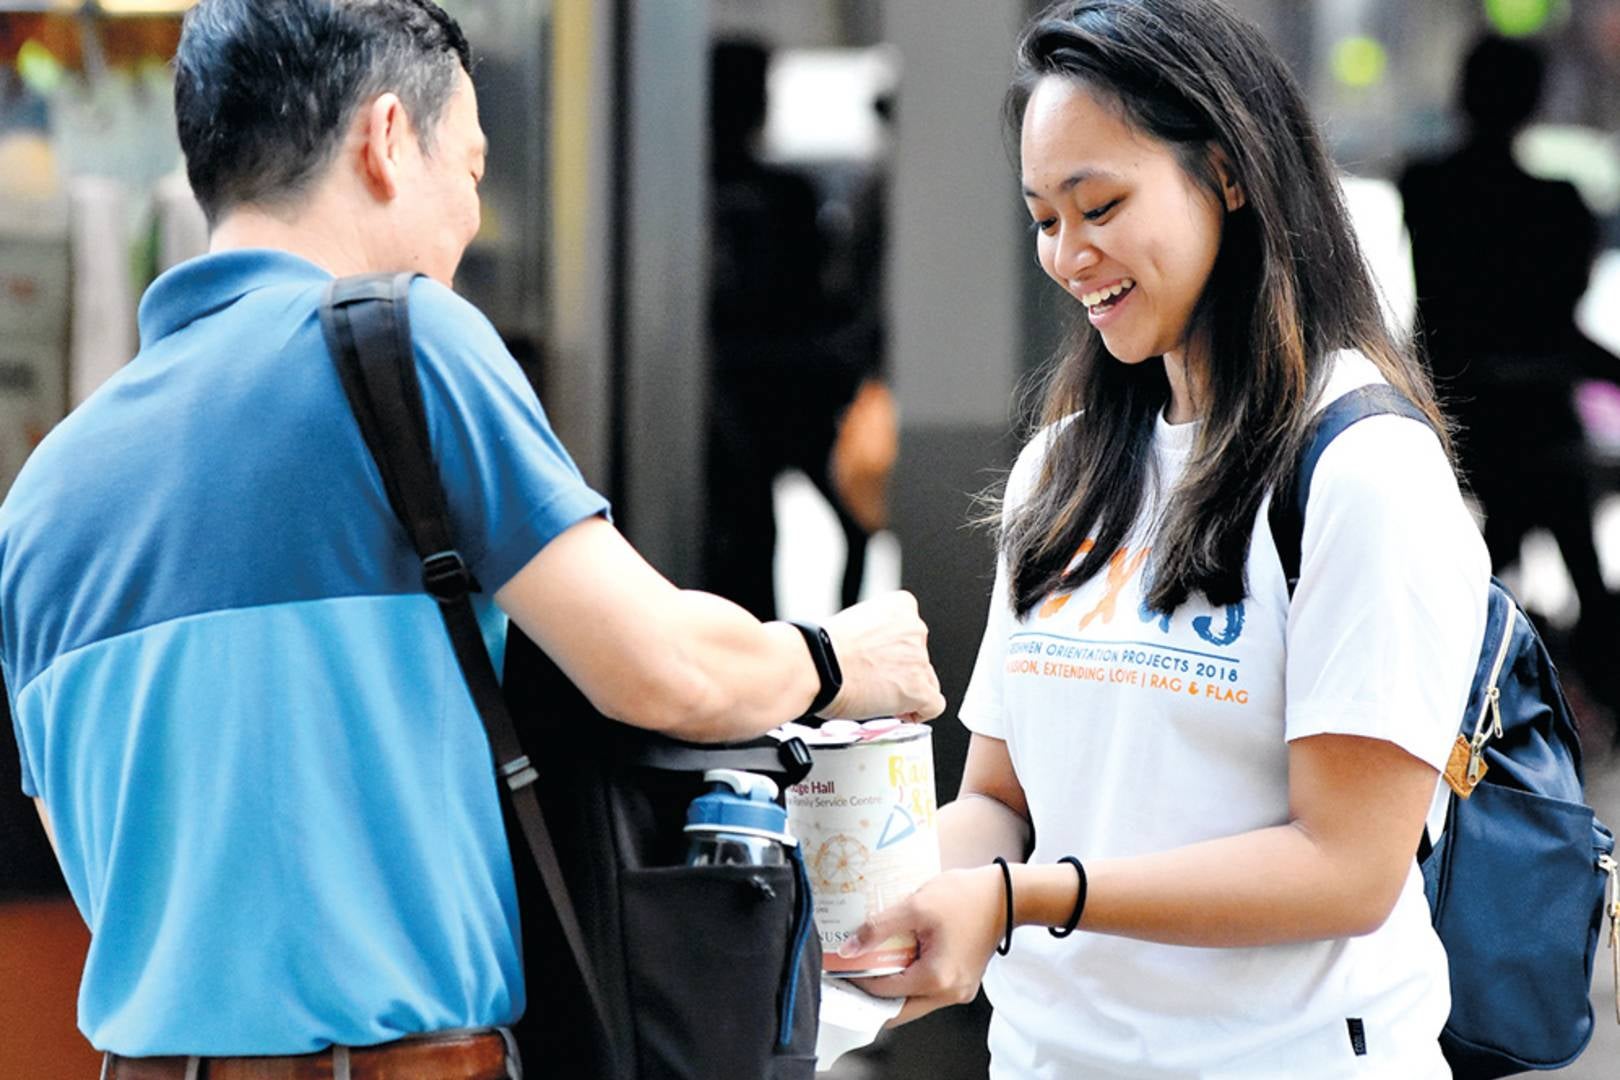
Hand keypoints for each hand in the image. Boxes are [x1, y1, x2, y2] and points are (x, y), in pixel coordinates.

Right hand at [820, 591, 944, 721]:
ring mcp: (919, 660)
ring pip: (927, 681)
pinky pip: (934, 705)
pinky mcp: (919, 689)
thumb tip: (871, 653)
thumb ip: (872, 634)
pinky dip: (919, 712)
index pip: (911, 630)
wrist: (818, 664)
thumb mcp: (851, 623)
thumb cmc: (823, 647)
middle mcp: (915, 630)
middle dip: (901, 672)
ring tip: (879, 698)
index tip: (881, 661)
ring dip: (907, 691)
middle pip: (919, 657)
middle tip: (875, 681)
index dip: (896, 651)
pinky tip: (900, 713)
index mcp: (900, 606)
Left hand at [837, 865, 1005, 1025]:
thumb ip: (879, 929)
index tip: (838, 966)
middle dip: (871, 993)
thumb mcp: (916, 907)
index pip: (884, 992)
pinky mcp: (962, 981)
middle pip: (898, 1008)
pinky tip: (896, 957)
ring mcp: (958, 990)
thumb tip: (850, 949)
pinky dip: (909, 978)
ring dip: (891, 986)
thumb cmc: (967, 897)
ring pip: (913, 1000)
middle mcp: (949, 994)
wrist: (1008, 895)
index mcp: (937, 979)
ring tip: (870, 962)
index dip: (857, 979)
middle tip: (849, 973)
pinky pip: (928, 988)